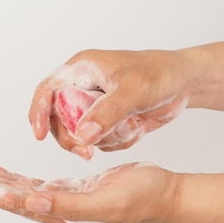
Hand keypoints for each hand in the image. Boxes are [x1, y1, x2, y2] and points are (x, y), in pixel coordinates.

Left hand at [0, 160, 177, 222]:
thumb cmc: (142, 198)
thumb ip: (67, 205)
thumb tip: (30, 204)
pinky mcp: (66, 189)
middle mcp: (54, 209)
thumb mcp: (106, 201)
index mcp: (59, 214)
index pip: (13, 201)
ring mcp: (59, 199)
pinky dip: (10, 176)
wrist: (164, 194)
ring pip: (14, 189)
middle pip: (6, 196)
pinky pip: (29, 184)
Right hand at [28, 49, 192, 158]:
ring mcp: (92, 105)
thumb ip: (106, 113)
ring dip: (101, 140)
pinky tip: (135, 129)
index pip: (46, 90)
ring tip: (129, 128)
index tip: (39, 135)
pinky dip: (115, 142)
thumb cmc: (160, 73)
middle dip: (72, 138)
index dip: (37, 112)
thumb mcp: (133, 91)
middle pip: (57, 119)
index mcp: (81, 70)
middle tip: (87, 152)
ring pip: (78, 134)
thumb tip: (81, 136)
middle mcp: (81, 87)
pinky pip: (98, 141)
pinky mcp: (104, 121)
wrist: (185, 82)